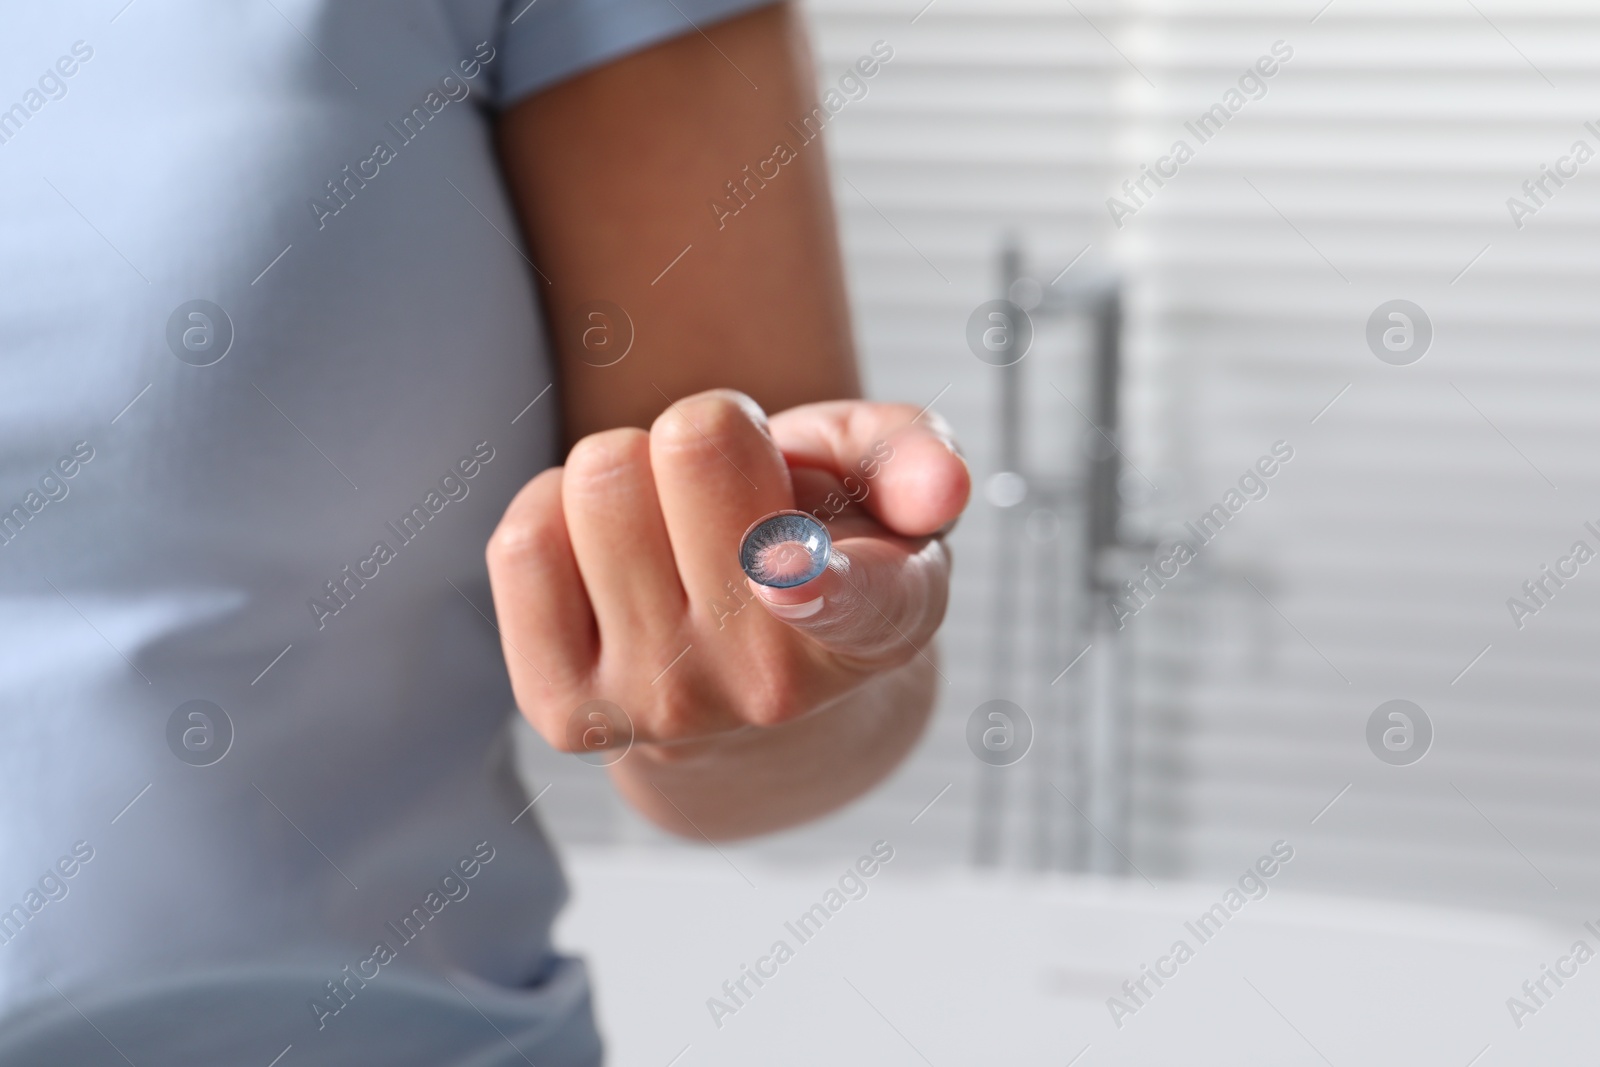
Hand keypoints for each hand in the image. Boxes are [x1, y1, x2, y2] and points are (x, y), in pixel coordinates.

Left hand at [485, 390, 968, 757]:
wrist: (744, 673)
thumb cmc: (821, 542)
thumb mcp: (885, 489)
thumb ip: (918, 462)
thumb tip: (943, 485)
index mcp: (879, 623)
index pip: (857, 600)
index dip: (818, 579)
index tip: (785, 571)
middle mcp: (774, 687)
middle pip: (686, 447)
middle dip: (702, 435)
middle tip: (727, 494)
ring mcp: (666, 709)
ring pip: (598, 481)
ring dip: (630, 473)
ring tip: (671, 529)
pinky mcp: (569, 716)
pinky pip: (522, 540)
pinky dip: (555, 513)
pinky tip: (607, 559)